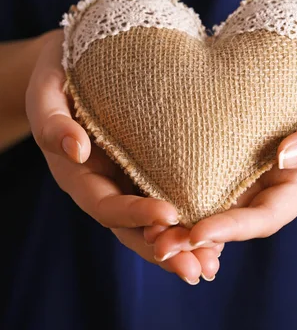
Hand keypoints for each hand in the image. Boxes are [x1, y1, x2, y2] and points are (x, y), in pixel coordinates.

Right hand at [25, 29, 221, 283]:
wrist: (78, 61)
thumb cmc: (58, 72)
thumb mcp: (46, 90)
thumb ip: (52, 122)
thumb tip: (76, 151)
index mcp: (76, 174)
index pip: (105, 203)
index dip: (133, 214)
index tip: (168, 216)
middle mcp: (103, 183)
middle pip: (131, 227)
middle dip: (164, 248)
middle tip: (198, 268)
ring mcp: (126, 178)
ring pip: (152, 220)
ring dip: (182, 242)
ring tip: (213, 262)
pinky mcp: (147, 165)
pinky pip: (168, 194)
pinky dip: (190, 216)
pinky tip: (218, 229)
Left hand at [151, 48, 296, 259]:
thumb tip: (285, 155)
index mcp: (296, 185)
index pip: (263, 217)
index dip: (231, 228)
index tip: (198, 233)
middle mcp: (267, 182)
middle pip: (229, 217)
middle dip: (193, 234)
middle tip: (155, 243)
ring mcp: (246, 165)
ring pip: (210, 196)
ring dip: (179, 214)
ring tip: (143, 222)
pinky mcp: (229, 144)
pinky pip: (203, 166)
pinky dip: (179, 179)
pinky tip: (148, 180)